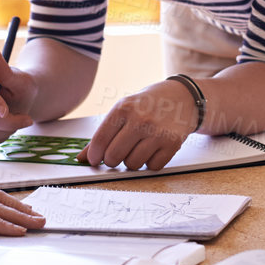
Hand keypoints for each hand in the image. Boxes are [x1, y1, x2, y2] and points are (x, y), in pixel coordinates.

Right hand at [0, 50, 39, 143]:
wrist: (20, 100)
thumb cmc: (21, 87)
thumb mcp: (20, 79)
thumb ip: (6, 71)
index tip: (6, 112)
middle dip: (8, 122)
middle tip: (27, 119)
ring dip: (7, 130)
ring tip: (17, 119)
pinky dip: (1, 137)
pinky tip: (8, 127)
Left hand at [77, 79, 199, 170]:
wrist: (181, 97)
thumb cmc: (147, 105)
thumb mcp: (123, 110)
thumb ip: (103, 134)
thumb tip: (82, 158)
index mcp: (124, 108)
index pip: (100, 140)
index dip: (94, 155)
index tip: (94, 160)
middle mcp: (141, 119)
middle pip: (114, 157)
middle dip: (112, 160)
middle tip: (117, 154)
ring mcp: (158, 132)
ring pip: (132, 164)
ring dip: (132, 161)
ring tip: (138, 148)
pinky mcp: (172, 143)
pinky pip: (152, 167)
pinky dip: (150, 162)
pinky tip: (153, 149)